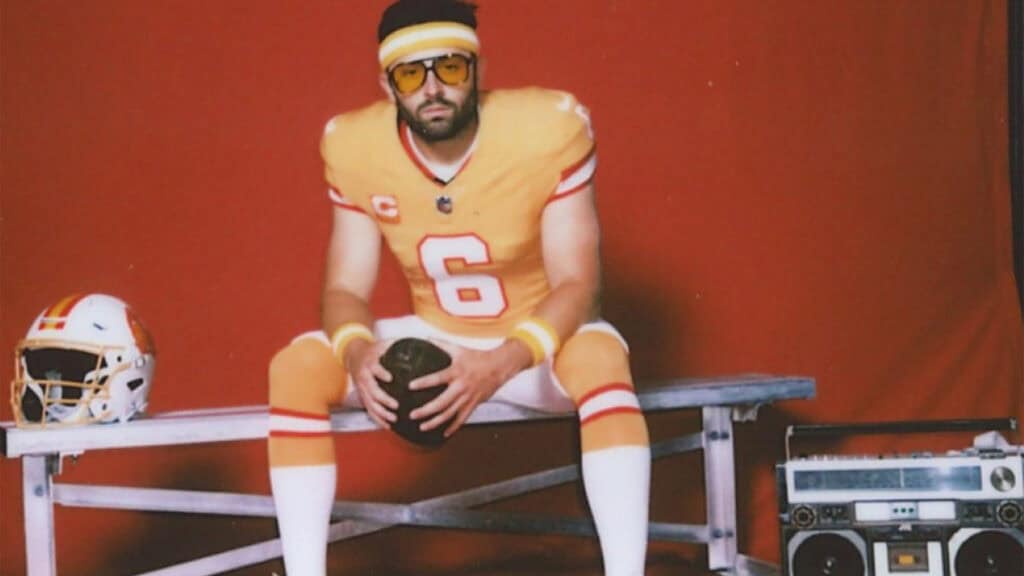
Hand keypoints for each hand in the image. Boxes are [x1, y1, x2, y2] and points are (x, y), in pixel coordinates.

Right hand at [345, 338, 397, 428]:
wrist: (353, 355)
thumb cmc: (373, 350)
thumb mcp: (383, 344)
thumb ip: (398, 345)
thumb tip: (421, 342)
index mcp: (370, 364)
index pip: (375, 369)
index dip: (381, 373)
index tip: (390, 378)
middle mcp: (365, 377)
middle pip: (373, 391)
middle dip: (384, 399)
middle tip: (396, 405)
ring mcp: (362, 388)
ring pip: (370, 404)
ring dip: (381, 412)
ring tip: (393, 419)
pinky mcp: (362, 396)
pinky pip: (368, 410)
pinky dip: (377, 419)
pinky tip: (387, 425)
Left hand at [408, 339, 532, 437]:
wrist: (499, 367)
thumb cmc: (478, 358)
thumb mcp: (459, 349)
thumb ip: (441, 344)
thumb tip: (426, 338)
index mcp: (456, 372)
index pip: (437, 378)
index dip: (423, 382)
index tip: (410, 386)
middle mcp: (461, 387)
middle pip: (441, 403)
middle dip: (426, 410)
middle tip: (412, 415)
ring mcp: (467, 398)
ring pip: (450, 414)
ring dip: (435, 422)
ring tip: (422, 427)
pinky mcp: (473, 405)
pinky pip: (462, 419)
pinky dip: (453, 427)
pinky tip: (443, 433)